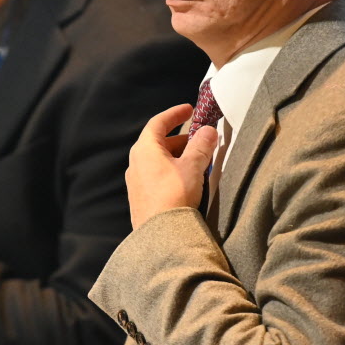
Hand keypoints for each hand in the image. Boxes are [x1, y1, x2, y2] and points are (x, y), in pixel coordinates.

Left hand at [125, 104, 218, 228]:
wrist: (159, 235)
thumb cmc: (174, 195)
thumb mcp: (192, 166)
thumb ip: (201, 146)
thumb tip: (208, 131)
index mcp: (144, 150)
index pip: (157, 123)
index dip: (174, 114)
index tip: (189, 109)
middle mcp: (136, 164)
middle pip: (159, 143)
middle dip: (182, 140)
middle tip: (201, 141)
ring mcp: (136, 183)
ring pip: (159, 162)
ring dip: (178, 157)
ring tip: (198, 162)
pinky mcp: (141, 199)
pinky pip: (157, 177)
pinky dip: (172, 171)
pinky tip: (187, 181)